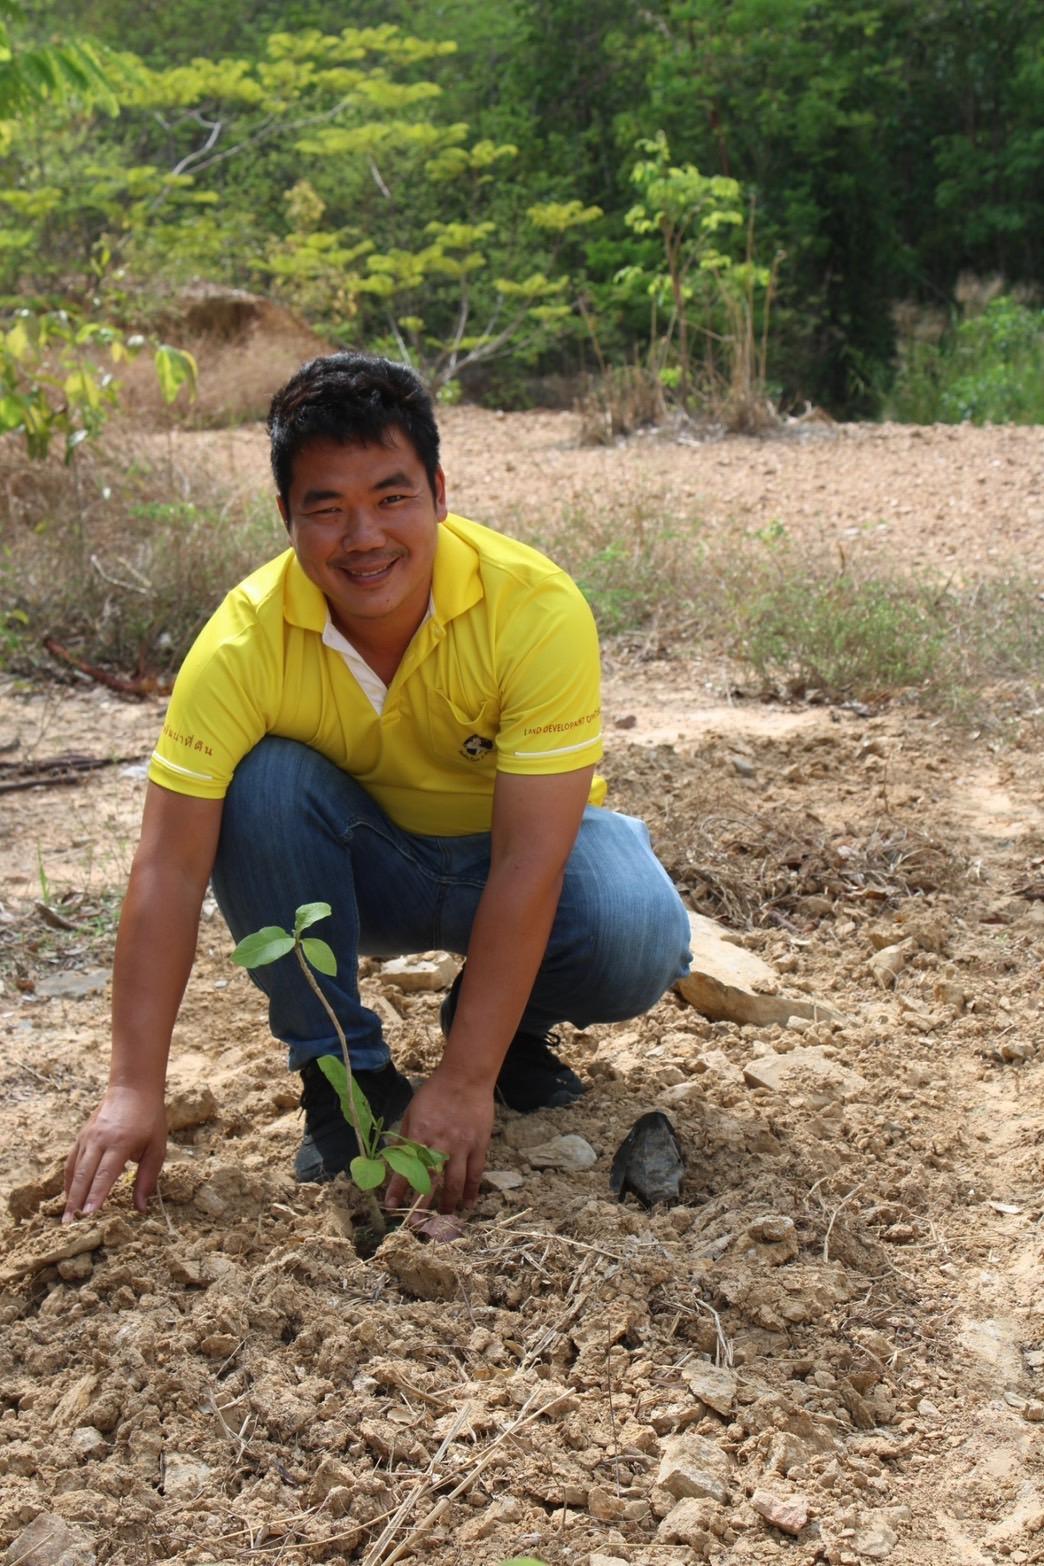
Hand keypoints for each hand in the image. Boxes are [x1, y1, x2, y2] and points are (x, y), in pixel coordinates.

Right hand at [63, 1086, 166, 1222]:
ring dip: (70, 1193)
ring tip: (67, 1215)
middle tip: (70, 1223)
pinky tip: (69, 1194)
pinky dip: (69, 1178)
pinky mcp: (82, 1135)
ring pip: (75, 1168)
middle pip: (85, 1174)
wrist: (133, 1088)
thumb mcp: (157, 1147)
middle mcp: (100, 1140)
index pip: (105, 1174)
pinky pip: (72, 1160)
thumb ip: (147, 1178)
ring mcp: (88, 1136)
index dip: (96, 1195)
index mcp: (121, 1142)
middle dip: (77, 1200)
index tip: (88, 1214)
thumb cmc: (150, 1119)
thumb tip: (141, 1208)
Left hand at [384, 1071, 493, 1215]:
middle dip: (421, 1206)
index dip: (397, 1189)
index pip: (405, 1168)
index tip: (391, 1206)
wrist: (465, 1077)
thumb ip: (405, 1138)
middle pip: (430, 1182)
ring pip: (454, 1183)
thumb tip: (393, 1161)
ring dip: (448, 1204)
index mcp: (420, 1135)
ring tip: (443, 1219)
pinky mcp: (479, 1146)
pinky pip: (475, 1174)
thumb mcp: (412, 1112)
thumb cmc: (434, 1093)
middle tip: (415, 1225)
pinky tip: (467, 1205)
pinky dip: (471, 1192)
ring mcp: (462, 1147)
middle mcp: (440, 1144)